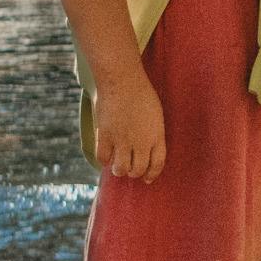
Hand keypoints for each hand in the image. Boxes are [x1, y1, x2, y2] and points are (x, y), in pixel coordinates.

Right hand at [90, 67, 166, 181]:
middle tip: (130, 170)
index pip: (157, 164)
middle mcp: (141, 142)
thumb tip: (146, 147)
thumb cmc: (142, 95)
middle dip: (134, 173)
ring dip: (119, 171)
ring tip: (117, 168)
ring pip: (120, 168)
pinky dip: (103, 161)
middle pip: (138, 169)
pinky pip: (102, 157)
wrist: (122, 82)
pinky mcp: (105, 135)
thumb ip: (152, 133)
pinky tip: (105, 158)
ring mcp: (122, 140)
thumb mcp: (156, 116)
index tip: (147, 178)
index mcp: (157, 136)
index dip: (152, 174)